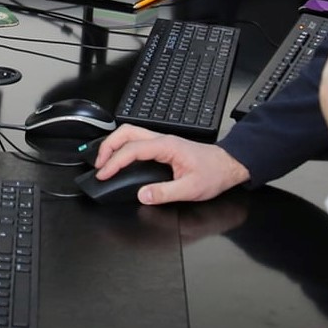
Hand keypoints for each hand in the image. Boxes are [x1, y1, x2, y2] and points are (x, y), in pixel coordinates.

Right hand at [92, 125, 248, 204]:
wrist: (228, 165)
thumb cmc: (213, 173)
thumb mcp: (191, 189)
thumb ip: (164, 193)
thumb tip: (142, 195)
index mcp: (167, 147)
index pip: (132, 150)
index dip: (114, 162)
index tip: (104, 174)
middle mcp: (162, 140)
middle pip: (126, 132)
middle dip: (108, 146)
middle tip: (99, 165)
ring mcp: (162, 141)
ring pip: (130, 133)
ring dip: (114, 145)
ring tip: (105, 162)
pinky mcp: (163, 146)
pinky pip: (137, 141)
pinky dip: (123, 147)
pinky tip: (120, 159)